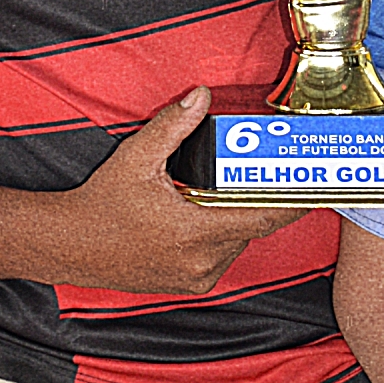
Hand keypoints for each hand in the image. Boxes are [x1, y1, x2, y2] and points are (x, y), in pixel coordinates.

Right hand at [56, 87, 305, 293]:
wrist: (68, 245)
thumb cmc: (100, 206)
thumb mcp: (136, 158)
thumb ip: (173, 126)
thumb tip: (201, 97)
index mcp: (195, 233)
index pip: (261, 220)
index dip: (292, 205)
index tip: (315, 191)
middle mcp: (200, 263)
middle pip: (250, 229)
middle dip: (257, 201)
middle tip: (267, 175)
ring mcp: (193, 278)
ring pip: (235, 244)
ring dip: (237, 219)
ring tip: (227, 190)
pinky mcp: (185, 285)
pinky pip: (218, 257)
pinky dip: (220, 235)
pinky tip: (205, 212)